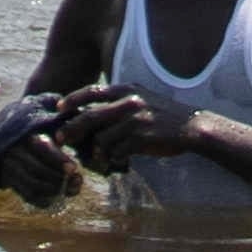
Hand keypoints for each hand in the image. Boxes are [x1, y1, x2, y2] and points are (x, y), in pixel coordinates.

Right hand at [0, 96, 80, 205]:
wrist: (12, 140)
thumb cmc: (41, 130)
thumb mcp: (51, 125)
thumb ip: (67, 129)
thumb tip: (85, 138)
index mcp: (25, 134)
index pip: (42, 149)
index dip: (59, 161)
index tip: (74, 168)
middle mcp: (14, 151)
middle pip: (37, 170)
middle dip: (60, 179)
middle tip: (78, 182)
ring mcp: (9, 168)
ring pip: (32, 185)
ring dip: (55, 191)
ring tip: (73, 189)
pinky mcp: (10, 182)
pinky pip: (27, 196)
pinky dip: (45, 200)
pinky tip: (59, 197)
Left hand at [52, 85, 187, 175]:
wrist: (193, 126)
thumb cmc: (164, 115)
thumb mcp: (141, 100)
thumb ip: (118, 104)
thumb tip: (91, 115)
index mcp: (126, 90)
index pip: (92, 91)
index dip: (72, 99)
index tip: (58, 108)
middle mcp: (128, 102)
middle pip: (90, 116)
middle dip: (71, 129)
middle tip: (60, 139)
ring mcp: (135, 120)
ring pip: (101, 139)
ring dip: (95, 152)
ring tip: (97, 159)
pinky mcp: (142, 138)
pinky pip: (117, 152)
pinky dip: (113, 158)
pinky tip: (118, 161)